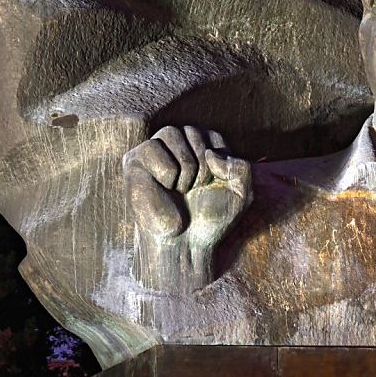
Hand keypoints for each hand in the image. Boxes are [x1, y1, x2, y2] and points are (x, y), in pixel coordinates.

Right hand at [123, 125, 251, 291]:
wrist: (185, 245)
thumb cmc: (210, 219)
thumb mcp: (241, 194)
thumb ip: (241, 168)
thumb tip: (210, 153)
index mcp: (200, 146)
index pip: (214, 137)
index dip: (218, 165)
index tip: (212, 187)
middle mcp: (177, 144)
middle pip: (193, 131)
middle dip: (201, 167)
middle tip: (194, 191)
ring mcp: (155, 150)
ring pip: (171, 132)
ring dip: (184, 168)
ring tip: (180, 190)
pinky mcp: (134, 161)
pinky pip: (152, 147)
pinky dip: (165, 173)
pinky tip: (163, 189)